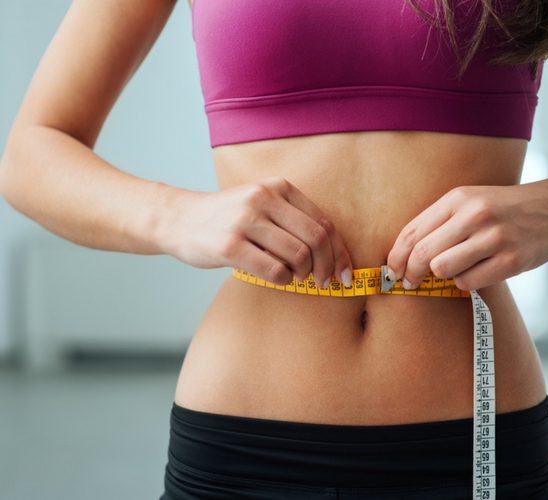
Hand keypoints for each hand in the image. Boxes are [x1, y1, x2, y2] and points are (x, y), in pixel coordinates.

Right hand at [158, 176, 353, 287]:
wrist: (179, 219)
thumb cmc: (228, 219)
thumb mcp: (262, 205)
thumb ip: (294, 221)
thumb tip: (334, 254)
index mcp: (278, 187)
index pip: (324, 223)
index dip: (340, 252)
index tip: (346, 273)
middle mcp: (263, 199)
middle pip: (317, 239)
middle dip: (327, 267)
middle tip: (324, 282)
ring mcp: (245, 220)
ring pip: (298, 255)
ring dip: (303, 274)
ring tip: (295, 277)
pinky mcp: (230, 245)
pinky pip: (274, 270)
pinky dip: (283, 280)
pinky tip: (278, 277)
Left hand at [385, 182, 547, 290]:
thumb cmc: (504, 209)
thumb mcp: (470, 201)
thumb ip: (439, 223)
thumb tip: (404, 255)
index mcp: (458, 198)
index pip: (413, 231)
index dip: (396, 256)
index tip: (391, 270)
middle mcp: (475, 215)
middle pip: (423, 253)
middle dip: (410, 272)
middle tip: (409, 281)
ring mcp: (494, 238)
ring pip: (443, 269)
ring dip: (441, 276)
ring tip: (451, 270)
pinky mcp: (510, 261)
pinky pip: (468, 282)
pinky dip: (465, 282)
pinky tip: (475, 272)